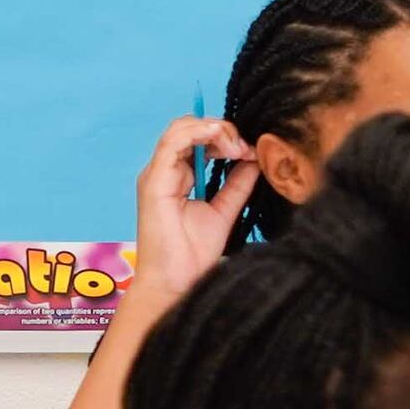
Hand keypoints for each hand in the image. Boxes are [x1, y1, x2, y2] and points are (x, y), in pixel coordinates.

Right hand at [126, 115, 254, 303]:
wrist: (176, 281)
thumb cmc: (192, 253)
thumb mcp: (225, 210)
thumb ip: (237, 183)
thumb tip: (255, 158)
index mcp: (177, 176)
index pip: (197, 137)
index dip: (225, 136)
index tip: (251, 152)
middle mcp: (164, 171)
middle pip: (190, 127)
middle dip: (223, 130)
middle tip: (246, 150)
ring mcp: (156, 174)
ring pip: (181, 128)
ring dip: (215, 130)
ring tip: (237, 149)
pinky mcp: (154, 182)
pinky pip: (174, 142)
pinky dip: (200, 134)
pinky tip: (224, 147)